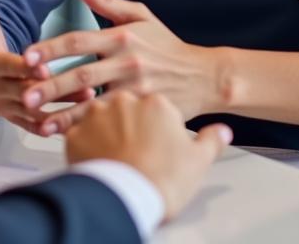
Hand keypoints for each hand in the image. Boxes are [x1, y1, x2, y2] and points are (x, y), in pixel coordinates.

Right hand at [0, 0, 93, 130]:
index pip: (3, 65)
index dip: (20, 66)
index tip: (41, 64)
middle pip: (21, 90)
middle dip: (47, 88)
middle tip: (75, 82)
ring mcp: (7, 107)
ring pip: (34, 110)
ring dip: (62, 106)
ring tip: (89, 97)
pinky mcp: (19, 119)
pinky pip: (37, 124)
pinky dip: (58, 123)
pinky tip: (82, 118)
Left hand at [20, 0, 221, 134]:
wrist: (204, 76)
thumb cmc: (166, 45)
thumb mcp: (138, 15)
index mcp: (121, 36)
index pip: (79, 41)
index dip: (52, 49)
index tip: (28, 57)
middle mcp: (127, 62)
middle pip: (82, 75)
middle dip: (51, 86)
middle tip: (25, 95)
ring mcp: (135, 90)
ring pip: (95, 104)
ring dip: (66, 114)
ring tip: (40, 122)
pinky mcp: (144, 112)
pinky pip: (112, 122)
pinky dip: (91, 129)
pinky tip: (70, 137)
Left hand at [65, 91, 231, 221]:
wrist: (128, 198)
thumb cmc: (163, 180)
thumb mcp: (198, 160)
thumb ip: (211, 140)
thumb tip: (223, 132)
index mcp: (155, 102)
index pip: (153, 104)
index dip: (154, 124)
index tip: (155, 139)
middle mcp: (124, 100)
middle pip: (124, 105)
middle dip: (126, 124)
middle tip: (133, 149)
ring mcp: (97, 114)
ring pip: (98, 115)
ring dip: (103, 130)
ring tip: (112, 155)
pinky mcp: (76, 131)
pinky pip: (77, 132)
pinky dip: (84, 144)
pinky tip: (94, 159)